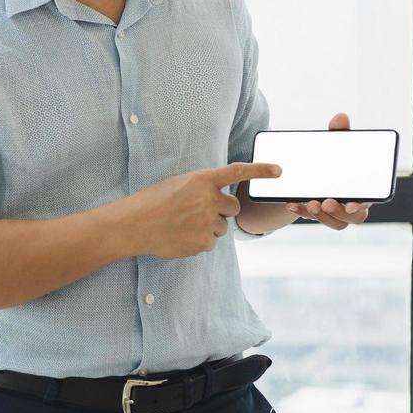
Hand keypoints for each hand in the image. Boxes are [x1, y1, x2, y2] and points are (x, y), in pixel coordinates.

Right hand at [129, 161, 282, 257]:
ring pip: (223, 227)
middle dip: (222, 211)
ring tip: (184, 225)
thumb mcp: (179, 184)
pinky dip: (200, 241)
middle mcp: (208, 199)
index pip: (238, 171)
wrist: (133, 225)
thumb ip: (203, 188)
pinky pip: (212, 242)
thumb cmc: (153, 202)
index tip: (279, 170)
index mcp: (201, 180)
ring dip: (209, 226)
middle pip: (233, 207)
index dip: (261, 170)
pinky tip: (182, 236)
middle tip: (200, 212)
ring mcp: (207, 222)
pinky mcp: (204, 242)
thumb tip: (221, 201)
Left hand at [284, 111, 371, 229]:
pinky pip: (312, 218)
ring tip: (310, 204)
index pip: (368, 201)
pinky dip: (301, 212)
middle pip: (353, 218)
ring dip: (323, 216)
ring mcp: (336, 212)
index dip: (362, 205)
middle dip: (340, 213)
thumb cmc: (335, 158)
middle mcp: (352, 204)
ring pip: (335, 222)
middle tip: (327, 202)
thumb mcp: (335, 146)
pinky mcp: (319, 213)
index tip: (352, 205)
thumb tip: (341, 117)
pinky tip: (291, 203)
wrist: (318, 169)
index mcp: (363, 188)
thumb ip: (339, 133)